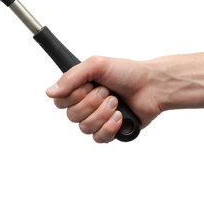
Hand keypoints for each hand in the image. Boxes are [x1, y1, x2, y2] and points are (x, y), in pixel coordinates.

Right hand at [46, 56, 162, 142]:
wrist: (153, 86)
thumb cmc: (128, 72)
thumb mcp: (97, 65)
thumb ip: (71, 77)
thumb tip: (50, 92)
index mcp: (80, 89)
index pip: (60, 102)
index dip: (74, 96)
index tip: (89, 85)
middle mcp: (86, 105)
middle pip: (72, 116)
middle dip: (92, 103)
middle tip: (108, 92)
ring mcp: (98, 119)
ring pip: (85, 128)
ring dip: (102, 114)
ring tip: (117, 103)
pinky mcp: (110, 131)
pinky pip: (99, 138)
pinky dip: (110, 127)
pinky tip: (120, 117)